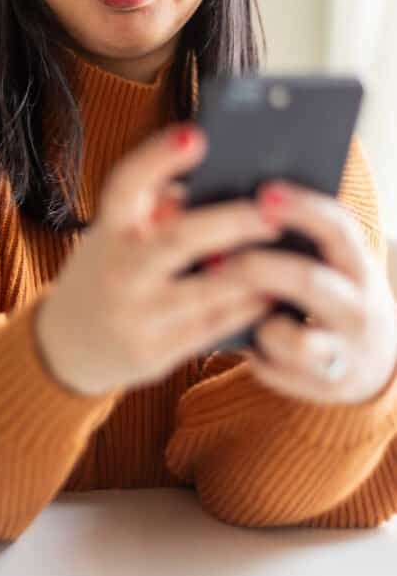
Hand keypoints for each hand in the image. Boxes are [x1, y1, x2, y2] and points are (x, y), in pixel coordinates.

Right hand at [35, 123, 280, 396]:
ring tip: (290, 250)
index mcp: (108, 230)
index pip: (125, 185)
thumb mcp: (115, 233)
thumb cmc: (109, 271)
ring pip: (208, 290)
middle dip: (234, 222)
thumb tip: (219, 178)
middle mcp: (118, 270)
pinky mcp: (154, 353)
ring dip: (254, 271)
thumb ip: (155, 205)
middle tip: (275, 209)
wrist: (68, 345)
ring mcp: (134, 315)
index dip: (158, 158)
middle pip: (179, 239)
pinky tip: (274, 292)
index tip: (196, 135)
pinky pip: (213, 328)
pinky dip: (248, 308)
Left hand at [220, 181, 396, 403]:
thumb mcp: (322, 263)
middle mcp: (358, 307)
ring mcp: (344, 349)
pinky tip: (247, 342)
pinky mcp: (322, 384)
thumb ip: (284, 237)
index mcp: (357, 264)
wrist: (365, 359)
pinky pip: (272, 367)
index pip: (338, 228)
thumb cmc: (321, 294)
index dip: (302, 208)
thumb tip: (210, 205)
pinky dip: (253, 353)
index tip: (263, 192)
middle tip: (214, 259)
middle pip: (308, 281)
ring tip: (232, 307)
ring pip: (290, 337)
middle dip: (257, 267)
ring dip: (254, 321)